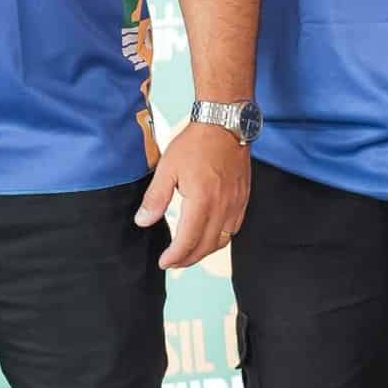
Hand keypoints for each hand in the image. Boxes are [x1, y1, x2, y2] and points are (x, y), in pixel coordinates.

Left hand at [134, 123, 250, 269]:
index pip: (188, 241)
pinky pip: (233, 229)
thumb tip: (143, 221)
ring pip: (222, 241)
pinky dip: (219, 239)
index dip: (175, 257)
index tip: (164, 262)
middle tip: (173, 262)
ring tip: (189, 254)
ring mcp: (236, 204)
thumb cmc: (196, 143)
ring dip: (204, 252)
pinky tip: (208, 237)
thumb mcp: (167, 168)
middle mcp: (222, 207)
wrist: (226, 124)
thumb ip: (155, 198)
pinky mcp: (243, 199)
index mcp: (202, 201)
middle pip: (206, 246)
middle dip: (188, 259)